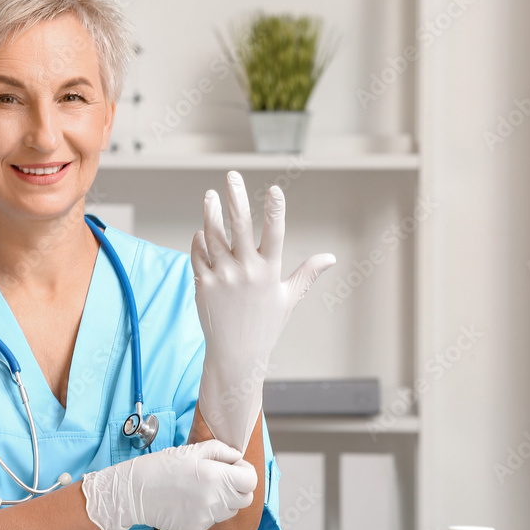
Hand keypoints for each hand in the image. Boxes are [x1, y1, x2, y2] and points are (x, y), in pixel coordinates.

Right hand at [81, 439, 256, 529]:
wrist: (135, 491)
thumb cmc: (161, 467)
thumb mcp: (192, 449)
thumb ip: (221, 450)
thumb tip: (237, 456)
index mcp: (217, 477)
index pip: (251, 480)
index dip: (245, 471)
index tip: (234, 466)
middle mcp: (215, 500)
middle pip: (245, 499)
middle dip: (238, 487)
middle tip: (221, 477)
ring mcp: (207, 517)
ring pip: (230, 510)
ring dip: (224, 499)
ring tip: (202, 487)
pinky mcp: (196, 528)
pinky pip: (212, 519)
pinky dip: (207, 510)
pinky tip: (189, 499)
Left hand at [192, 171, 334, 452]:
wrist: (236, 354)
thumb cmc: (266, 325)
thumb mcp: (288, 298)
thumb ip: (306, 274)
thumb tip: (330, 258)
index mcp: (269, 272)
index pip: (274, 235)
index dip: (275, 211)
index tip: (274, 190)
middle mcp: (245, 271)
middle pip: (238, 226)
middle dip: (236, 197)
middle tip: (231, 175)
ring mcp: (222, 277)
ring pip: (212, 235)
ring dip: (211, 213)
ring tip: (210, 196)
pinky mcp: (202, 284)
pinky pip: (198, 254)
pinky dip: (199, 240)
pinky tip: (202, 231)